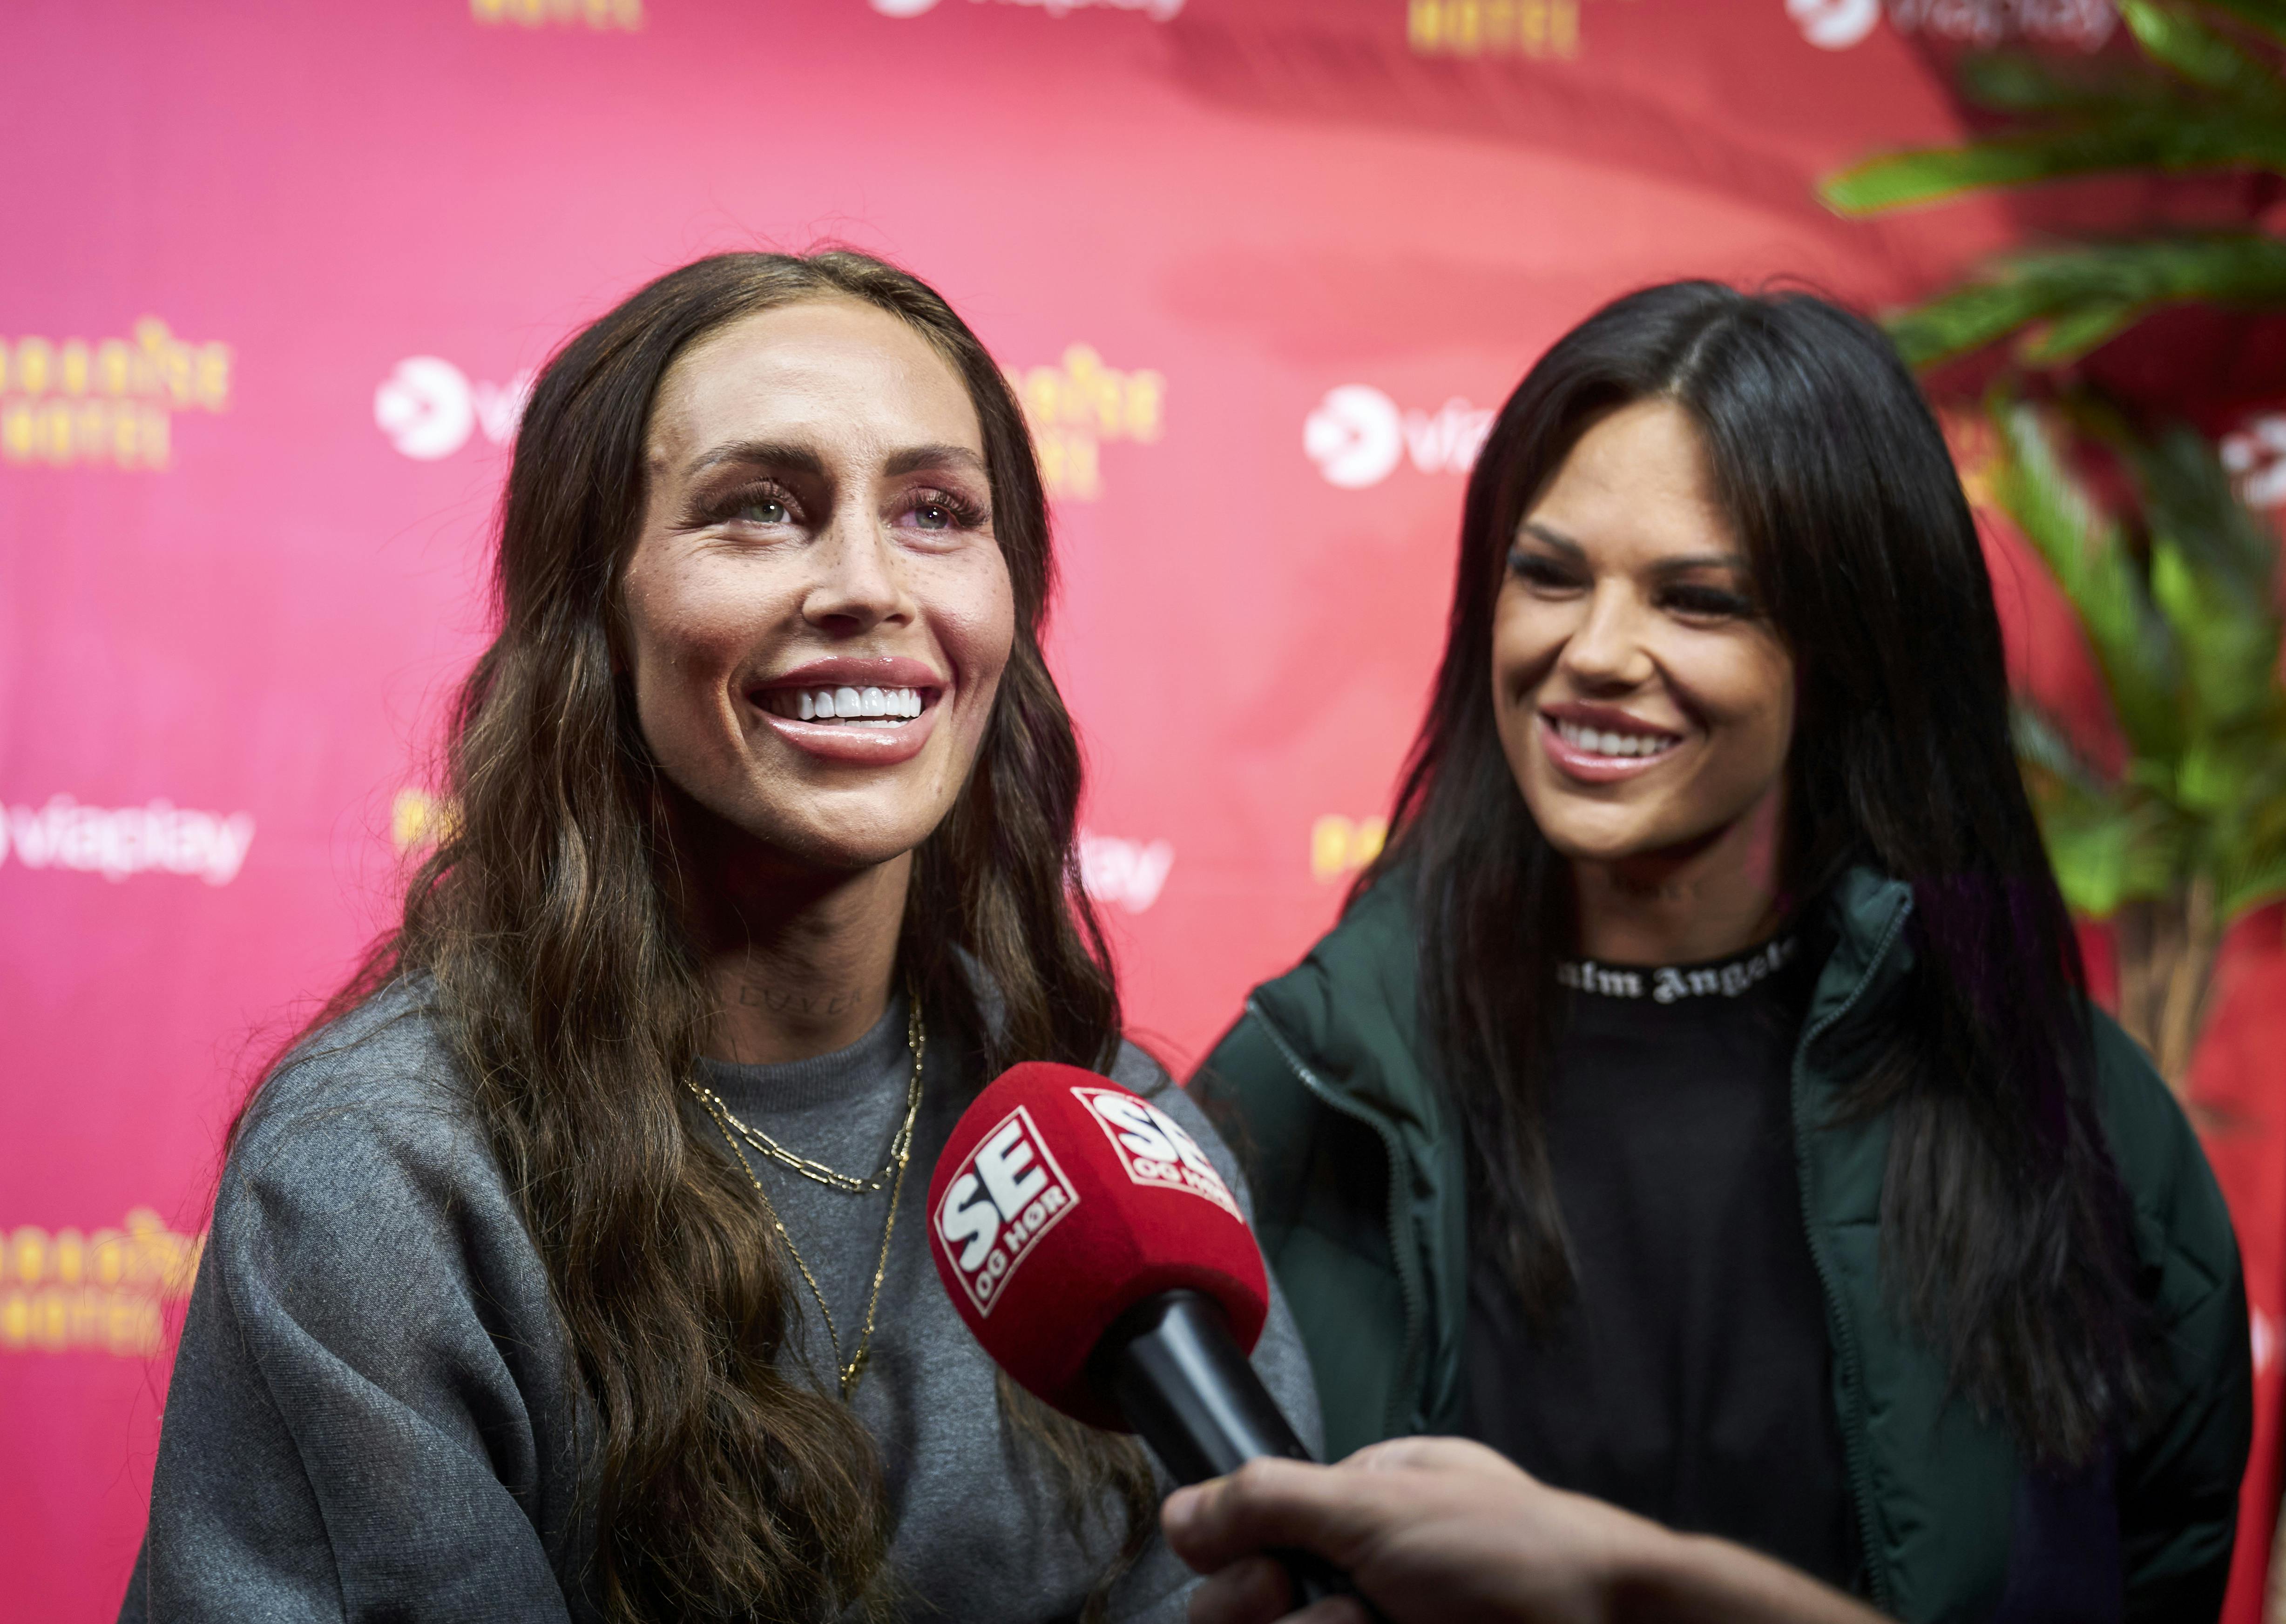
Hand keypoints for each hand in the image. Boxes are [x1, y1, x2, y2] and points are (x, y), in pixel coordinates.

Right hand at [1159, 1438, 1882, 1623]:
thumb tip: (1178, 1513)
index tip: (1272, 1583)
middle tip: (1351, 1614)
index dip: (1242, 1570)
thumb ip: (1268, 1502)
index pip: (1245, 1541)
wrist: (1611, 1623)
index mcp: (1359, 1509)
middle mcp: (1364, 1572)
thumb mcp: (1378, 1506)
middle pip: (1255, 1612)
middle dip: (1282, 1620)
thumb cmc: (1516, 1554)